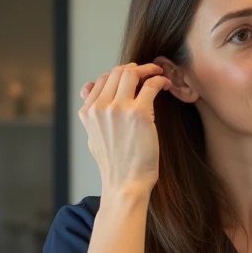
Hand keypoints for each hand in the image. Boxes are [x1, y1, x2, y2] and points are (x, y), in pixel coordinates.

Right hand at [78, 63, 170, 196]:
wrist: (125, 184)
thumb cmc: (115, 164)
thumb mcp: (93, 136)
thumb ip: (91, 112)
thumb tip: (86, 88)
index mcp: (88, 112)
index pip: (100, 80)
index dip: (118, 74)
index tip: (133, 77)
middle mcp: (100, 107)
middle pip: (115, 72)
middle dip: (134, 68)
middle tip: (148, 71)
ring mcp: (118, 109)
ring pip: (131, 73)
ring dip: (148, 69)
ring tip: (159, 73)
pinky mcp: (139, 113)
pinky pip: (151, 85)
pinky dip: (160, 79)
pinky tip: (166, 84)